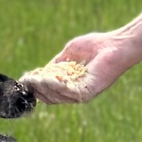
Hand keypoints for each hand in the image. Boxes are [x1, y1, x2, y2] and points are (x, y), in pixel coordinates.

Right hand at [21, 31, 141, 104]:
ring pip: (57, 97)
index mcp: (73, 84)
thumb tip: (41, 71)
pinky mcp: (89, 92)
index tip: (25, 79)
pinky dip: (55, 86)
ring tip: (37, 77)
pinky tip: (48, 78)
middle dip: (37, 88)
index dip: (36, 86)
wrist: (116, 44)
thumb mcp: (71, 52)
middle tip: (29, 79)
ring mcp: (83, 94)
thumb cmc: (98, 45)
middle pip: (51, 98)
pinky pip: (67, 94)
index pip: (51, 91)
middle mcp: (77, 93)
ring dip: (44, 87)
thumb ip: (57, 62)